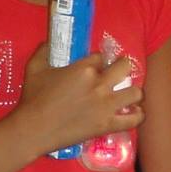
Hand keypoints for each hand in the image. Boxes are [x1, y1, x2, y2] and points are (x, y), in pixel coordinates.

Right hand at [16, 43, 144, 153]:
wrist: (33, 130)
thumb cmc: (33, 99)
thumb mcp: (34, 68)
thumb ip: (43, 51)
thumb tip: (48, 42)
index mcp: (84, 69)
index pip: (101, 56)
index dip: (99, 60)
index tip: (96, 65)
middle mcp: (99, 85)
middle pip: (125, 68)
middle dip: (123, 66)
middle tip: (118, 71)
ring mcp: (105, 106)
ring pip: (135, 93)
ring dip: (133, 91)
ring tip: (127, 93)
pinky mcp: (107, 125)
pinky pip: (134, 120)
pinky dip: (137, 115)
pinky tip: (134, 112)